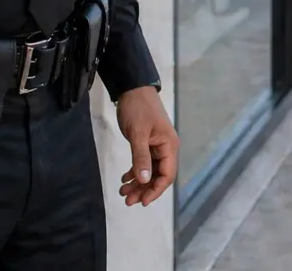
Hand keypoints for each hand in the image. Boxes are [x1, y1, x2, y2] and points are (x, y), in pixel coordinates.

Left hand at [115, 85, 177, 207]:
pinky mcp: (147, 143)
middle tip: (127, 200)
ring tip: (122, 193)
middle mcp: (166, 148)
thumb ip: (141, 157)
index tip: (142, 202)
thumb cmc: (138, 109)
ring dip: (137, 183)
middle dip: (143, 189)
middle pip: (158, 176)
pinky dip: (134, 172)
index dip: (156, 190)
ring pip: (149, 171)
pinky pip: (143, 163)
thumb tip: (144, 181)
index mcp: (169, 146)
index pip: (167, 175)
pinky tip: (124, 179)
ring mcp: (156, 146)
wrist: (132, 89)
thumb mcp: (137, 133)